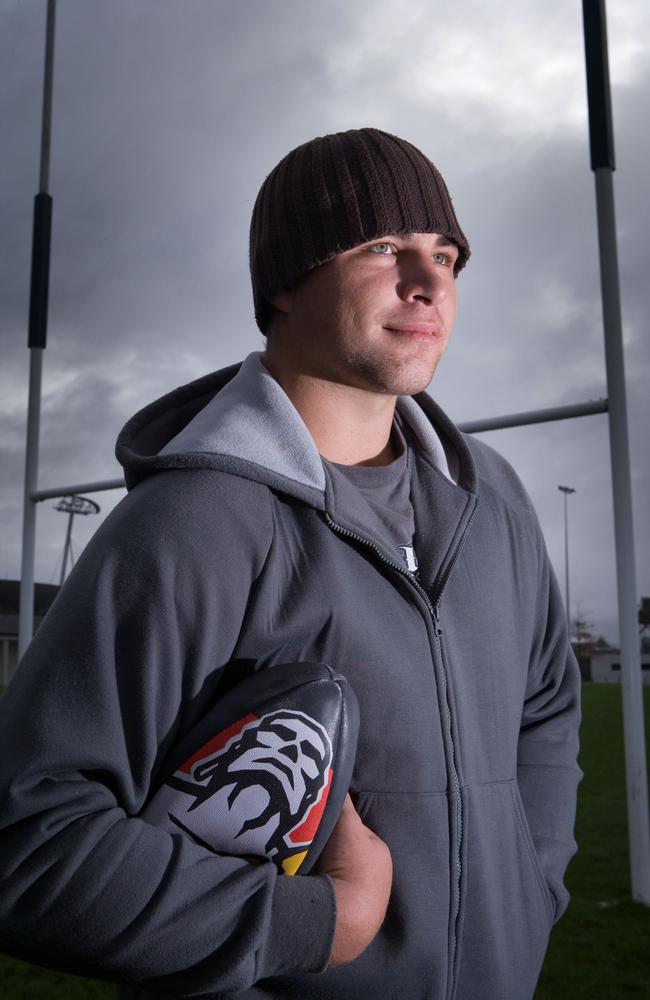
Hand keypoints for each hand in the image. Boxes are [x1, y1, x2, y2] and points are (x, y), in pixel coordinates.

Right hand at [316, 793, 392, 966]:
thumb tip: (334, 779)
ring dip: (322, 870)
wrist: (344, 917)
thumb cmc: (352, 865)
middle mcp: (377, 877)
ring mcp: (364, 902)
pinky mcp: (348, 921)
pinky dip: (319, 890)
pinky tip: (306, 887)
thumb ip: (341, 802)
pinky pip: (329, 895)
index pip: (354, 830)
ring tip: (302, 865)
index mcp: (380, 853)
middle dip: (328, 849)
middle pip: (344, 853)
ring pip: (336, 875)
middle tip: (304, 843)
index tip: (315, 822)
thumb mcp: (346, 824)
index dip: (335, 824)